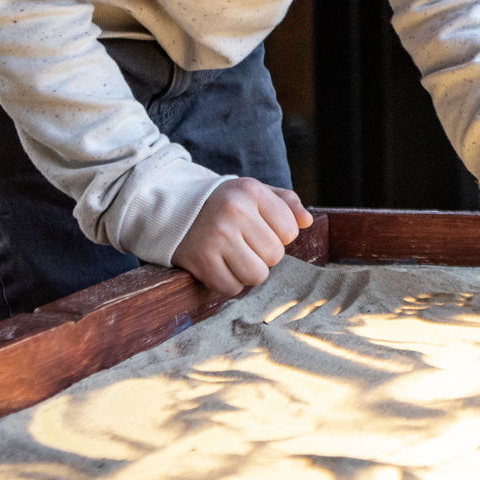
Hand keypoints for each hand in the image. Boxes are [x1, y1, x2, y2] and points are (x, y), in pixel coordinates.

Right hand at [171, 178, 312, 295]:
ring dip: (249, 272)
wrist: (171, 209)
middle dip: (264, 255)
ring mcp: (216, 237)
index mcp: (251, 192)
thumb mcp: (253, 192)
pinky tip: (220, 266)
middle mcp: (234, 212)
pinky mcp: (200, 260)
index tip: (260, 230)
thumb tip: (308, 221)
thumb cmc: (222, 203)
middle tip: (244, 244)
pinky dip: (229, 283)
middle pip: (275, 256)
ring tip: (235, 257)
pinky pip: (231, 288)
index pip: (290, 231)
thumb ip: (285, 203)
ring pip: (257, 275)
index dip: (279, 236)